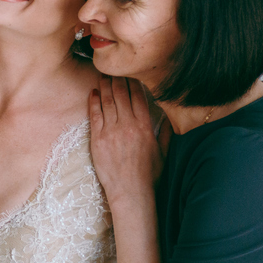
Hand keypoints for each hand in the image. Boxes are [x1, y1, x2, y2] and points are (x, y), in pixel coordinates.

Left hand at [88, 75, 161, 206]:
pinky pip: (95, 115)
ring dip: (104, 86)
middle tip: (113, 69)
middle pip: (122, 94)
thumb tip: (169, 118)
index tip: (130, 72)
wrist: (131, 193)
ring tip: (102, 76)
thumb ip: (166, 133)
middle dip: (117, 79)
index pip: (139, 96)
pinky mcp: (98, 140)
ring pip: (108, 101)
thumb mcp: (164, 152)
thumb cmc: (149, 176)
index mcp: (145, 126)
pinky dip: (94, 102)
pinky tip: (93, 93)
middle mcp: (128, 126)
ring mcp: (111, 132)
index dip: (133, 82)